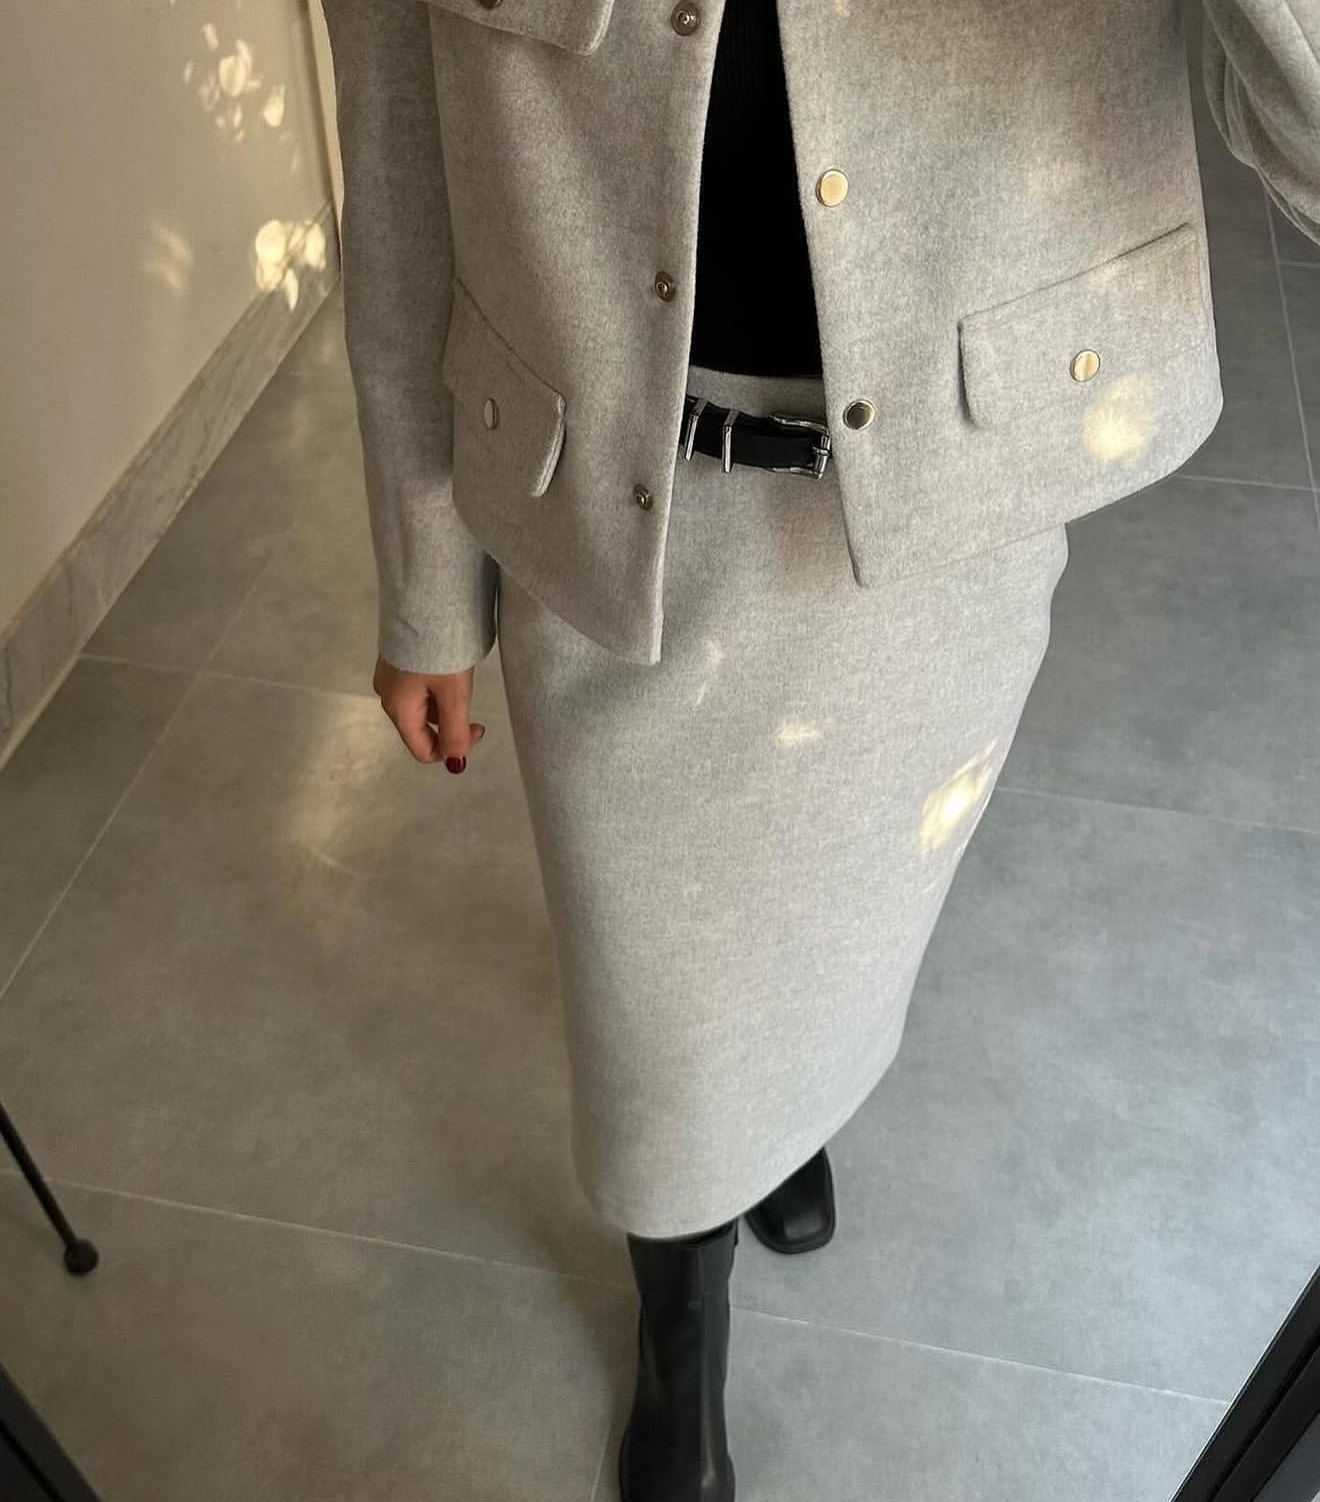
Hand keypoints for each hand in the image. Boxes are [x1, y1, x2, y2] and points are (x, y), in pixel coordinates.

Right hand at [371, 656, 486, 772]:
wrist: (423, 599)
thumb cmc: (439, 651)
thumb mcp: (454, 695)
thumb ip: (456, 732)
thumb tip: (457, 765)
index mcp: (398, 709)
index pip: (423, 750)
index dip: (452, 749)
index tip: (478, 726)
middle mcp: (388, 695)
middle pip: (421, 728)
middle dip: (450, 724)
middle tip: (473, 704)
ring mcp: (390, 675)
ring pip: (421, 706)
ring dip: (443, 704)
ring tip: (462, 679)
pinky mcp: (396, 658)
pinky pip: (417, 686)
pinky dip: (435, 687)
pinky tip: (449, 668)